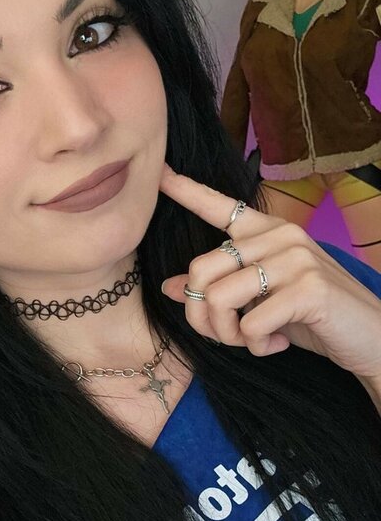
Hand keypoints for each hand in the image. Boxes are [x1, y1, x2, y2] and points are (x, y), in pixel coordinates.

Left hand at [158, 165, 380, 383]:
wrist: (371, 337)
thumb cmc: (314, 318)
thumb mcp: (262, 302)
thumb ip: (222, 289)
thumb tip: (172, 287)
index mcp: (268, 232)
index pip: (220, 206)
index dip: (186, 191)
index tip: (159, 174)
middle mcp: (280, 236)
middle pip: (200, 270)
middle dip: (202, 317)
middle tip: (230, 336)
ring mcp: (296, 258)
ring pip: (218, 298)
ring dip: (228, 335)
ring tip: (254, 341)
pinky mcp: (308, 288)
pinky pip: (250, 324)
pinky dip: (255, 345)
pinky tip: (277, 344)